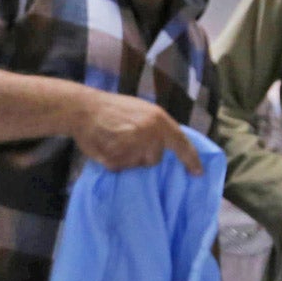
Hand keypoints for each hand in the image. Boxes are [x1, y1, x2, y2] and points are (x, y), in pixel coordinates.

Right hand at [72, 91, 203, 174]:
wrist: (83, 109)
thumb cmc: (113, 107)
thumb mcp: (142, 110)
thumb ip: (157, 125)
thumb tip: (170, 144)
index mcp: (158, 120)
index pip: (180, 142)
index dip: (190, 159)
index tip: (197, 173)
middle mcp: (149, 134)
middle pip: (154, 159)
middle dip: (144, 154)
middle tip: (128, 140)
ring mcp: (133, 148)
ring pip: (137, 165)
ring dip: (128, 158)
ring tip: (115, 142)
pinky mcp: (117, 159)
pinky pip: (121, 168)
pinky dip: (114, 162)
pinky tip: (107, 147)